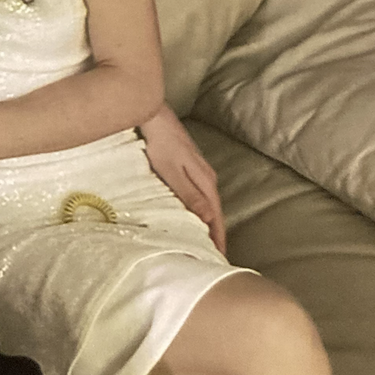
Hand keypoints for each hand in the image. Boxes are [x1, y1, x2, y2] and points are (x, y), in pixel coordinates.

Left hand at [139, 105, 226, 253]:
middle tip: (213, 257)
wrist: (154, 115)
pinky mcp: (190, 166)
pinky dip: (201, 209)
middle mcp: (207, 177)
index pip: (216, 217)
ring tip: (205, 241)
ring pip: (208, 203)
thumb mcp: (172, 172)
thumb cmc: (160, 143)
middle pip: (215, 212)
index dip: (218, 238)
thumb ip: (190, 195)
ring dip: (209, 222)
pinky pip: (200, 194)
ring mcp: (200, 171)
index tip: (220, 258)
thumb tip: (209, 219)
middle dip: (216, 234)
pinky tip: (194, 214)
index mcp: (205, 181)